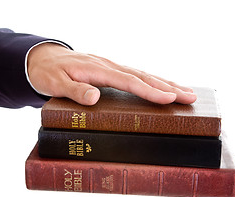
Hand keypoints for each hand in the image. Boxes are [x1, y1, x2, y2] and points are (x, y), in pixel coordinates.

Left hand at [27, 43, 196, 105]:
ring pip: (143, 74)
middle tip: (192, 97)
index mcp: (98, 70)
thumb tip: (94, 98)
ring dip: (166, 83)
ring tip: (187, 92)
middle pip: (143, 76)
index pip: (129, 81)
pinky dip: (153, 81)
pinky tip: (163, 86)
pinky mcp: (111, 70)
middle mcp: (109, 66)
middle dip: (169, 87)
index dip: (150, 91)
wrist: (42, 59)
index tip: (170, 99)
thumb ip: (74, 90)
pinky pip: (136, 75)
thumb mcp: (55, 83)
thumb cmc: (48, 73)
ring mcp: (111, 67)